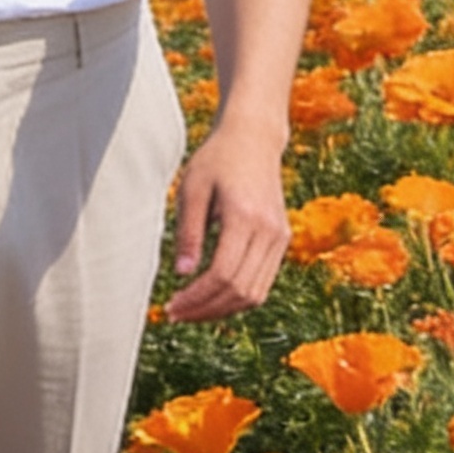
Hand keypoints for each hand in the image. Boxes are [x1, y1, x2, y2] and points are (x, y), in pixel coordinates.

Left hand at [164, 121, 288, 321]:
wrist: (254, 138)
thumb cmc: (217, 158)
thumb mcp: (192, 188)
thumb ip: (188, 232)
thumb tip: (181, 273)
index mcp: (245, 217)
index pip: (223, 274)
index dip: (196, 298)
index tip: (171, 306)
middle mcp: (269, 232)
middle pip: (240, 290)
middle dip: (206, 310)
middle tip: (176, 314)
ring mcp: (280, 238)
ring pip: (255, 293)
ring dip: (223, 309)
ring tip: (192, 310)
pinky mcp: (281, 240)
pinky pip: (262, 282)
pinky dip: (238, 296)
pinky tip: (212, 296)